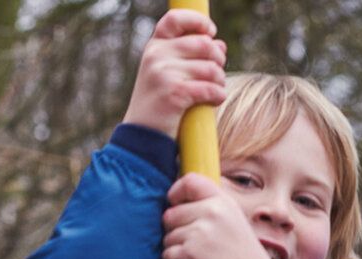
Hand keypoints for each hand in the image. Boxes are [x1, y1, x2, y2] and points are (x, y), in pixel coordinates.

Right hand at [122, 9, 226, 137]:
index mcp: (154, 48)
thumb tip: (220, 44)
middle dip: (217, 59)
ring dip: (219, 81)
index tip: (210, 34)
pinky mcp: (173, 93)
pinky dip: (217, 96)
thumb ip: (192, 57)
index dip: (199, 22)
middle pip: (203, 44)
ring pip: (211, 68)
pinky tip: (214, 101)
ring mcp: (162, 74)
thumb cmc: (159, 106)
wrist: (141, 137)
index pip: (176, 19)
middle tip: (215, 74)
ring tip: (214, 91)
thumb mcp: (169, 75)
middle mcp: (155, 56)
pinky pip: (210, 88)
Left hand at [162, 173, 275, 258]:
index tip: (174, 203)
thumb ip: (210, 211)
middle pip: (170, 214)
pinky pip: (166, 256)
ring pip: (167, 237)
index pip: (190, 181)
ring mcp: (200, 232)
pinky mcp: (189, 253)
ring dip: (178, 252)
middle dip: (176, 233)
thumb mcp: (234, 224)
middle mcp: (212, 212)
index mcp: (224, 203)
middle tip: (198, 248)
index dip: (176, 192)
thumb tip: (176, 203)